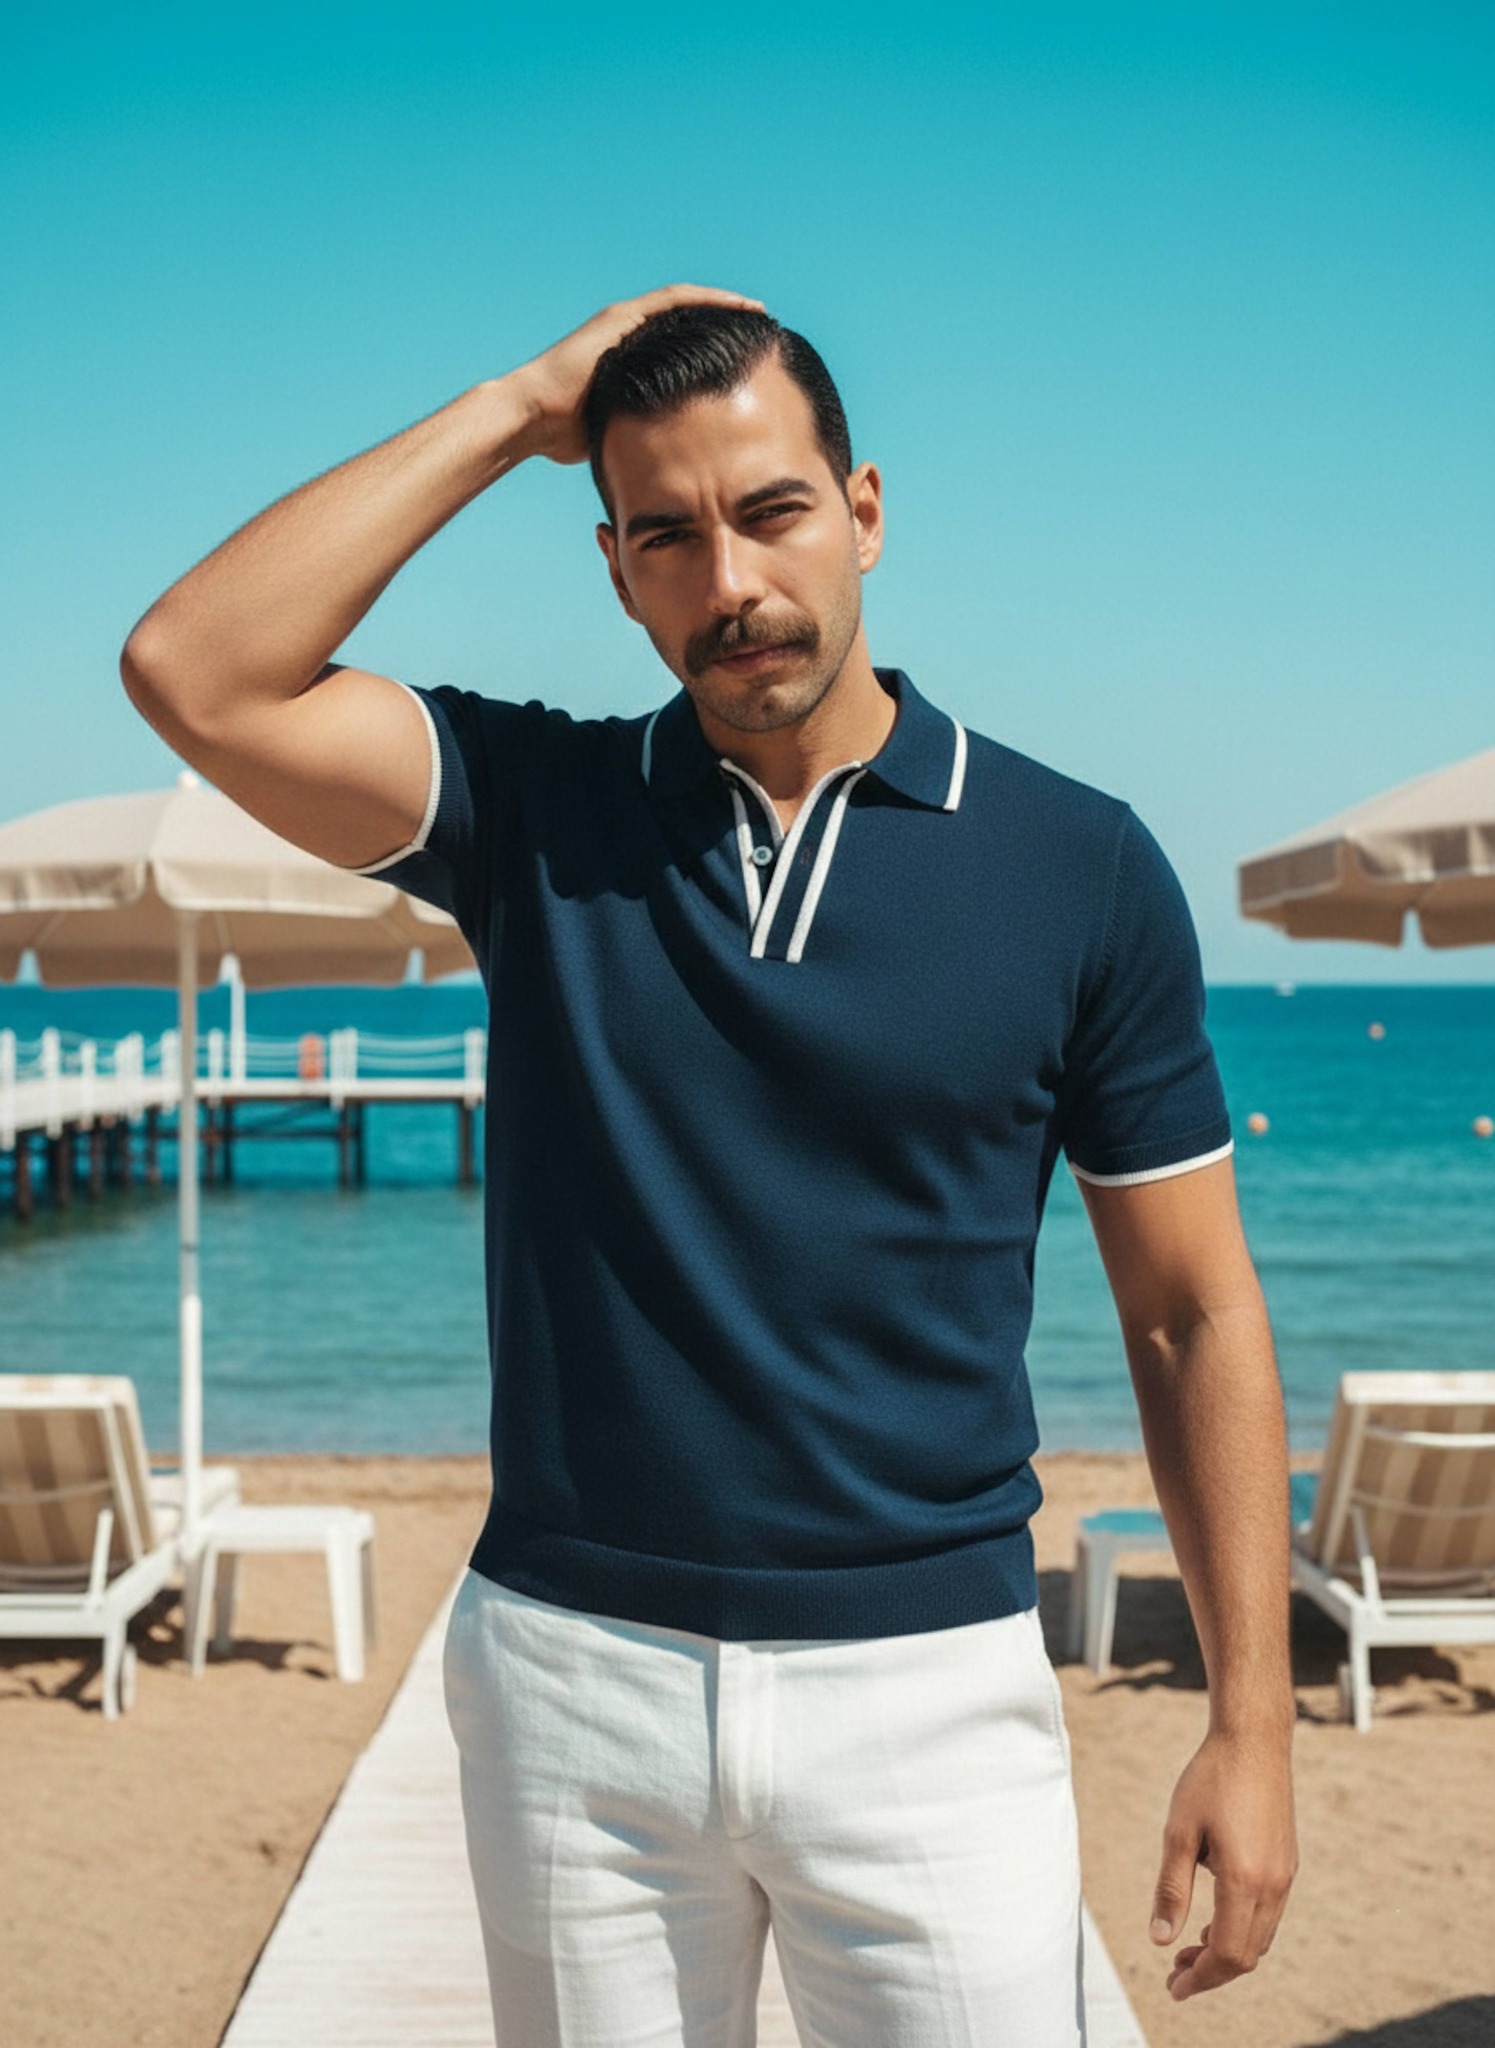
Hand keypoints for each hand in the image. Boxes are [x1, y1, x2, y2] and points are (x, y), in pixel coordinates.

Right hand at [509, 284, 765, 465]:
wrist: (532, 419)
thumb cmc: (565, 437)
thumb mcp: (619, 434)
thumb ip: (642, 436)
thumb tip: (668, 467)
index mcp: (630, 363)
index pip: (683, 352)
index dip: (716, 353)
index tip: (749, 362)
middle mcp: (628, 336)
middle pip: (687, 325)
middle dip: (725, 326)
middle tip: (763, 332)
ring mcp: (624, 323)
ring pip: (685, 306)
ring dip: (725, 307)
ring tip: (760, 314)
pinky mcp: (621, 318)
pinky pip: (675, 301)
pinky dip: (709, 300)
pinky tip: (739, 305)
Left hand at [1149, 1727, 1297, 2000]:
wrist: (1253, 1741)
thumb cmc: (1211, 1778)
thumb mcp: (1179, 1832)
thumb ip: (1171, 1889)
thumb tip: (1160, 1940)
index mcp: (1245, 1880)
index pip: (1228, 1954)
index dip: (1201, 1978)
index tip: (1173, 1987)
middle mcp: (1273, 1885)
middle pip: (1247, 1954)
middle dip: (1211, 1972)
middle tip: (1174, 1974)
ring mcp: (1285, 1876)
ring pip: (1260, 1937)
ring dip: (1227, 1952)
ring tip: (1188, 1952)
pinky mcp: (1286, 1863)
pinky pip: (1267, 1915)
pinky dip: (1242, 1930)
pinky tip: (1214, 1921)